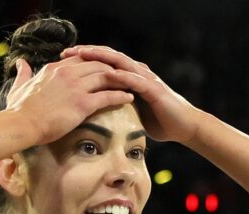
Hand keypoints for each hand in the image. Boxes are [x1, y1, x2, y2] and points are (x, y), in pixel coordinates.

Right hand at [4, 56, 134, 144]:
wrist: (21, 124)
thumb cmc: (19, 110)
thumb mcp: (19, 86)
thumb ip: (22, 73)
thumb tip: (21, 63)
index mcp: (55, 68)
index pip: (81, 59)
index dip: (95, 62)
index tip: (105, 68)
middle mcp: (67, 73)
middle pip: (97, 64)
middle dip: (113, 68)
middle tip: (125, 75)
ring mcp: (76, 87)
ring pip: (106, 76)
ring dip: (121, 80)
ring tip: (132, 84)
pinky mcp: (82, 103)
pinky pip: (108, 95)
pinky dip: (121, 95)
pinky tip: (129, 98)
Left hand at [60, 45, 201, 143]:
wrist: (184, 126)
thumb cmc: (158, 121)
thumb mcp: (131, 112)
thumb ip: (116, 106)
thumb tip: (95, 114)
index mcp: (130, 76)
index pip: (104, 62)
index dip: (85, 59)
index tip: (64, 59)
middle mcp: (137, 73)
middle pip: (109, 57)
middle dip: (88, 53)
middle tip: (68, 51)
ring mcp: (146, 79)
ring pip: (121, 63)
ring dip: (102, 58)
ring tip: (85, 54)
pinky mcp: (154, 90)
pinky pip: (137, 80)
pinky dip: (123, 77)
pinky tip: (110, 75)